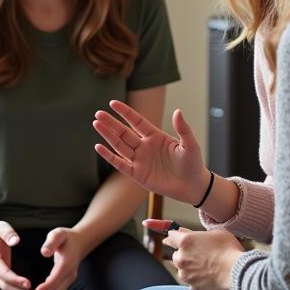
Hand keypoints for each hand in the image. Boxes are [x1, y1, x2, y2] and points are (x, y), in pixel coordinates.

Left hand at [29, 227, 83, 289]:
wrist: (79, 242)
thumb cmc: (66, 237)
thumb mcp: (58, 234)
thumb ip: (51, 242)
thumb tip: (44, 252)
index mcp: (67, 263)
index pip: (57, 278)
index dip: (46, 287)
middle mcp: (69, 274)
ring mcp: (69, 279)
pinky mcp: (65, 282)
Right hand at [94, 99, 210, 205]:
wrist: (193, 186)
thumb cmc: (193, 164)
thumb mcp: (190, 144)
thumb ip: (183, 128)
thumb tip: (178, 111)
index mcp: (155, 136)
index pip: (136, 121)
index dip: (125, 112)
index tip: (113, 103)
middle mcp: (144, 146)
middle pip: (124, 132)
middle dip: (111, 123)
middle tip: (98, 113)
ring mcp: (140, 160)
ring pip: (119, 145)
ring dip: (108, 135)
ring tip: (96, 124)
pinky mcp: (137, 174)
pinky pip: (120, 163)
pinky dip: (109, 156)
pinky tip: (99, 146)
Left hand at [164, 227, 243, 289]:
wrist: (238, 272)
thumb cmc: (229, 249)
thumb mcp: (215, 233)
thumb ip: (196, 233)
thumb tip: (184, 233)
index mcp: (185, 241)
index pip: (170, 237)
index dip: (172, 237)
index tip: (171, 239)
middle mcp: (181, 258)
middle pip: (176, 255)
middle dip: (184, 255)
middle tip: (199, 255)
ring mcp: (185, 274)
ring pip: (182, 270)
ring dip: (189, 268)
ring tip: (207, 267)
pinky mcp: (192, 287)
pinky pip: (192, 282)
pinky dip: (197, 280)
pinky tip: (209, 277)